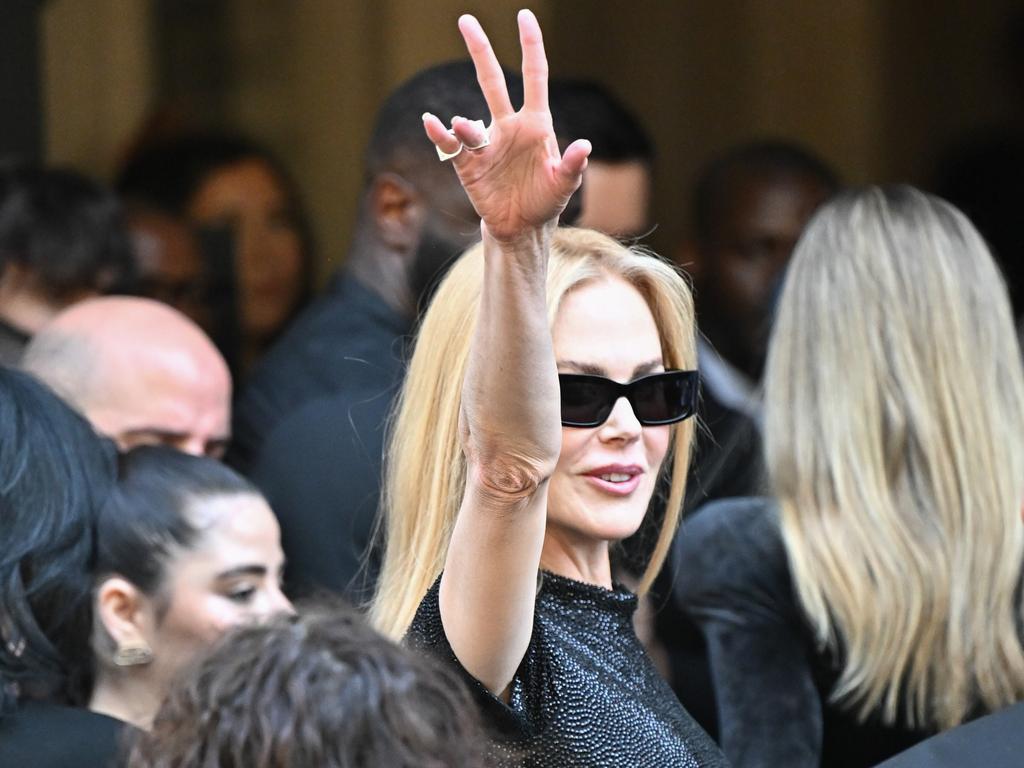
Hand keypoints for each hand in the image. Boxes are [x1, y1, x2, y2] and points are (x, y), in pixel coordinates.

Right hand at [423, 10, 590, 243]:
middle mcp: (508, 126)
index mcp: (535, 124)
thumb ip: (573, 166)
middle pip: (492, 80)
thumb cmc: (547, 200)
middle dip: (480, 50)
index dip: (531, 46)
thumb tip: (584, 146)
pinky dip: (440, 134)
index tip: (524, 16)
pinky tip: (432, 124)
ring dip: (465, 126)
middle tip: (466, 20)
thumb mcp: (564, 184)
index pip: (533, 76)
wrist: (521, 227)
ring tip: (463, 129)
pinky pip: (450, 145)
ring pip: (470, 121)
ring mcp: (486, 143)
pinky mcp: (467, 164)